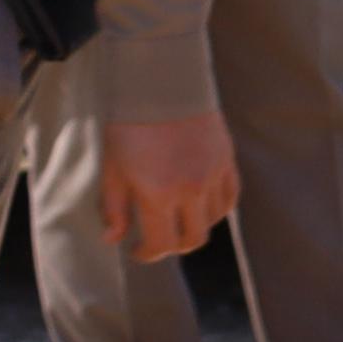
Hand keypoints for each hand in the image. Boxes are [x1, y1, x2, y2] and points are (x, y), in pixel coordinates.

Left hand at [96, 107, 230, 262]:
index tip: (137, 251)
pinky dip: (217, 208)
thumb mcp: (112, 169)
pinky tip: (202, 204)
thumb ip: (113, 208)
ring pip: (214, 220)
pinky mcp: (227, 162)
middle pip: (194, 239)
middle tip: (160, 240)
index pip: (161, 244)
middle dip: (175, 246)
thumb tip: (114, 238)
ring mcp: (213, 176)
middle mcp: (191, 191)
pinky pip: (229, 197)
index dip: (148, 254)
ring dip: (196, 226)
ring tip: (179, 218)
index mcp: (158, 194)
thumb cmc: (130, 127)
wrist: (163, 87)